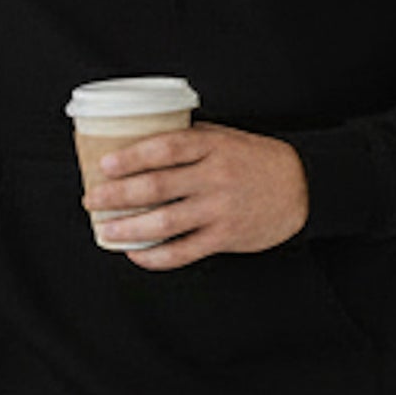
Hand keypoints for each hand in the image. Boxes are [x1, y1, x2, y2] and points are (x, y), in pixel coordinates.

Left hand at [87, 124, 311, 269]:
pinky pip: (182, 251)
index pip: (164, 148)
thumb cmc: (255, 160)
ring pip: (164, 222)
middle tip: (92, 199)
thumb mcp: (224, 138)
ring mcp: (220, 209)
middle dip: (116, 195)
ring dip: (127, 228)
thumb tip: (136, 142)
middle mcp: (215, 177)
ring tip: (105, 229)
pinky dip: (154, 256)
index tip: (105, 165)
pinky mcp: (226, 236)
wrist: (303, 186)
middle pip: (156, 187)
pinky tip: (135, 253)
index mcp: (212, 147)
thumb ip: (187, 140)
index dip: (131, 157)